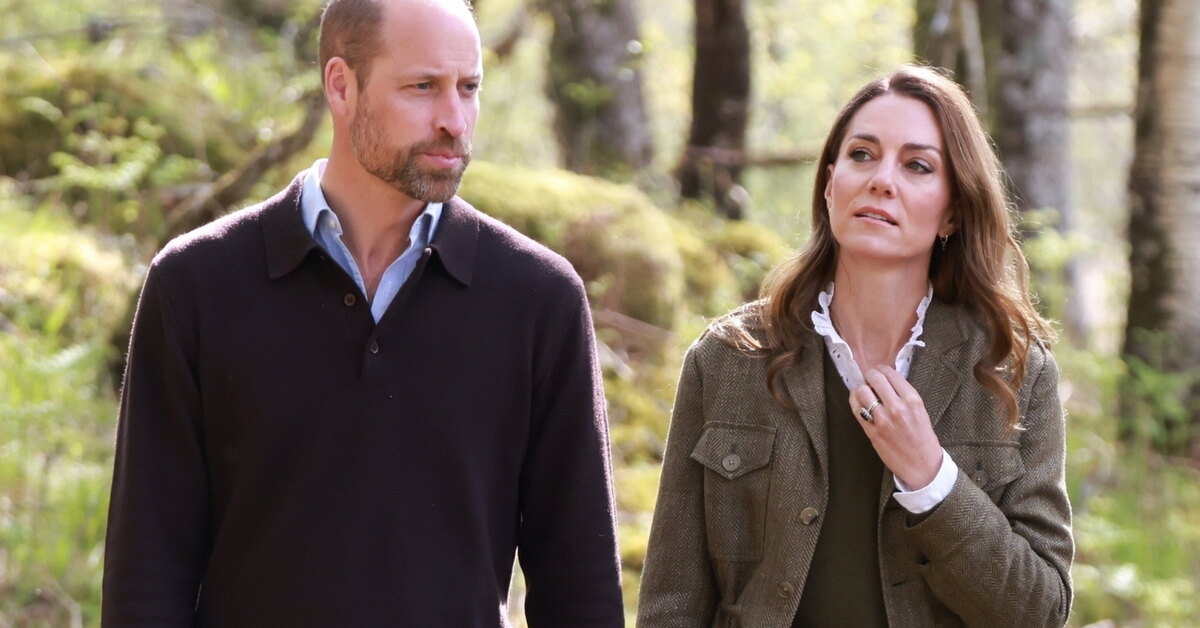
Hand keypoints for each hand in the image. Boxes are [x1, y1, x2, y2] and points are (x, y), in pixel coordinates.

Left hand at [850, 366, 942, 488]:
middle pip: (875, 378)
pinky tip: (857, 400)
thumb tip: (887, 380)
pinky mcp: (872, 431)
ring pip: (862, 391)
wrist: (922, 466)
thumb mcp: (920, 412)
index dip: (882, 369)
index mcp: (913, 401)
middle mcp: (897, 407)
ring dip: (861, 388)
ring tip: (863, 390)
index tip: (880, 370)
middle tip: (869, 377)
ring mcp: (883, 420)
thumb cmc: (922, 439)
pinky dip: (854, 401)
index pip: (892, 374)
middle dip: (870, 375)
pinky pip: (856, 409)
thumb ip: (905, 396)